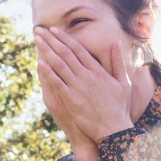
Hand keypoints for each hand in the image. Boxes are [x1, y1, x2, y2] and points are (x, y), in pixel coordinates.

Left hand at [34, 26, 132, 141]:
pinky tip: (39, 63)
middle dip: (51, 40)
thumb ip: (118, 62)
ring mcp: (78, 88)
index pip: (78, 49)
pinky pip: (57, 83)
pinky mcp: (71, 100)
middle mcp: (87, 76)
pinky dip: (48, 72)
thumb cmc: (120, 108)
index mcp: (98, 71)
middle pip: (66, 53)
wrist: (114, 130)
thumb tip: (116, 43)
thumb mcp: (124, 82)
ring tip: (36, 41)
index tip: (54, 30)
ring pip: (59, 65)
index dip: (64, 38)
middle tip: (39, 30)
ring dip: (46, 51)